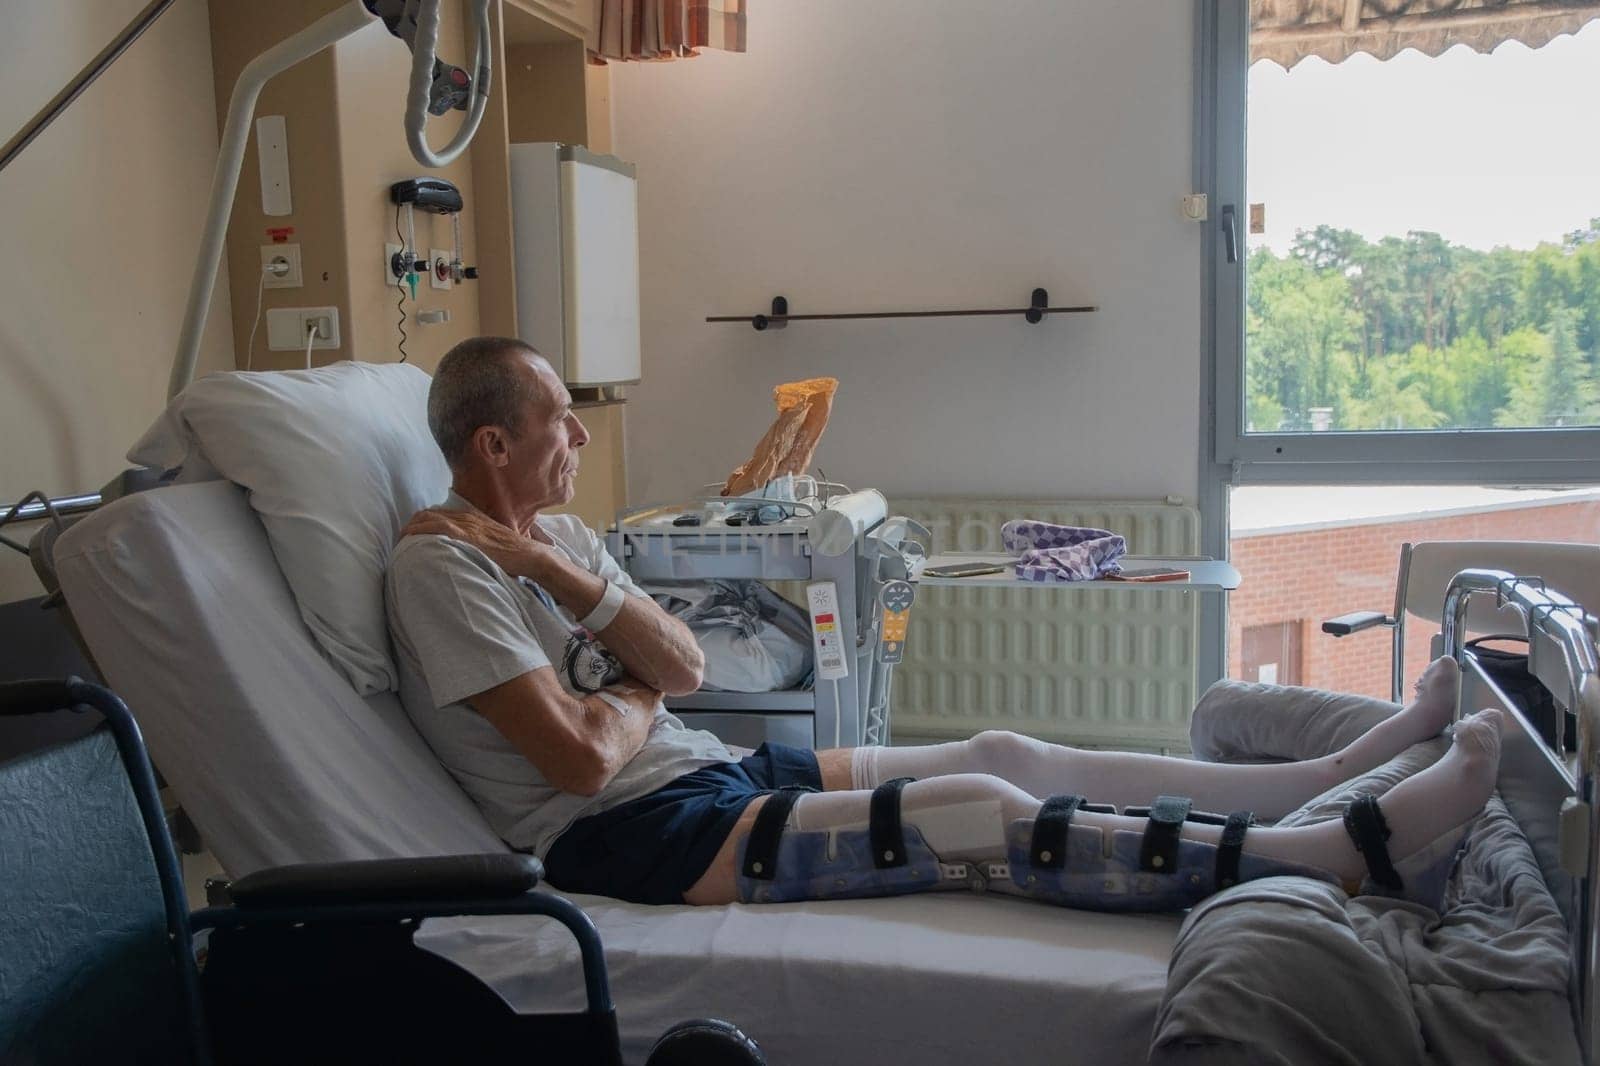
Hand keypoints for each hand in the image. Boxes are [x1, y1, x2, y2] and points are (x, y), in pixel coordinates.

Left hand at [402, 508, 561, 578]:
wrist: (530, 556)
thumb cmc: (514, 555)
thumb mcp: (492, 543)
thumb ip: (477, 543)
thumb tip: (466, 554)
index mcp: (472, 518)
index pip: (439, 513)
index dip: (422, 521)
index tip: (411, 533)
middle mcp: (467, 518)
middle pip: (429, 513)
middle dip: (412, 524)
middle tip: (402, 539)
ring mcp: (467, 526)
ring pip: (429, 518)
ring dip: (411, 528)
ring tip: (401, 540)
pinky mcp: (467, 536)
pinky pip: (438, 528)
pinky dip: (420, 531)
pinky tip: (409, 538)